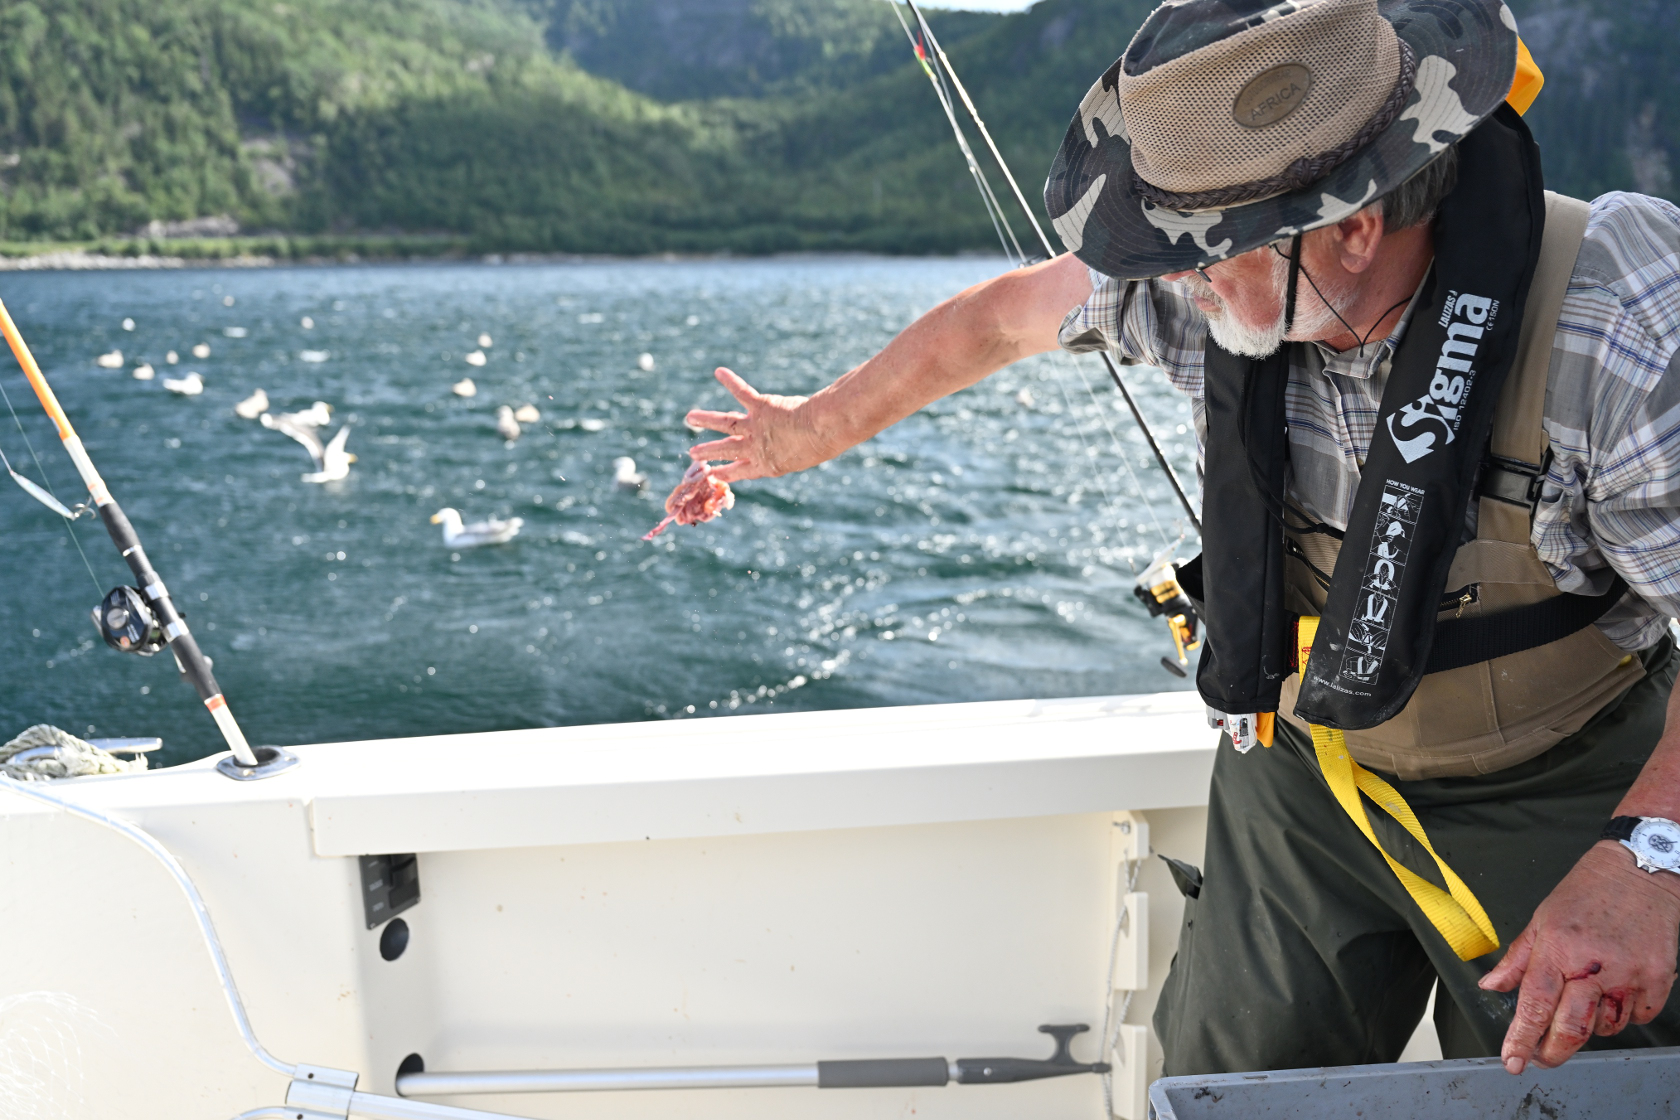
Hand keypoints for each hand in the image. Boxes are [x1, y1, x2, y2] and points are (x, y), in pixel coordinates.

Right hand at [684, 367, 821, 482]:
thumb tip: (796, 443)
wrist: (821, 430)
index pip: (740, 472)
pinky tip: (720, 371)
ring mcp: (756, 427)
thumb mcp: (805, 457)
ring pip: (725, 423)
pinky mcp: (761, 407)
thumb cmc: (821, 444)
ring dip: (706, 419)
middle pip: (726, 450)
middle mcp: (756, 448)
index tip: (712, 474)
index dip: (725, 473)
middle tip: (692, 453)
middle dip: (708, 452)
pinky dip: (730, 381)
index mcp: (766, 465)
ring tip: (690, 417)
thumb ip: (793, 450)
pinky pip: (742, 392)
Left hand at [1479, 841, 1679, 1072]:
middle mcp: (1592, 966)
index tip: (1514, 1062)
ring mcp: (1628, 975)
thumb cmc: (1586, 892)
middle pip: (1570, 1029)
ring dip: (1589, 1029)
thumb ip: (1517, 959)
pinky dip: (1624, 1016)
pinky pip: (1637, 1018)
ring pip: (1605, 1028)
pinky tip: (1615, 997)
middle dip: (1552, 1052)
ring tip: (1583, 1006)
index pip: (1534, 1006)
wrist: (1638, 871)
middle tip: (1542, 1057)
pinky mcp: (1657, 980)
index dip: (1521, 1039)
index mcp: (1557, 950)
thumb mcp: (1541, 919)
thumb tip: (1490, 985)